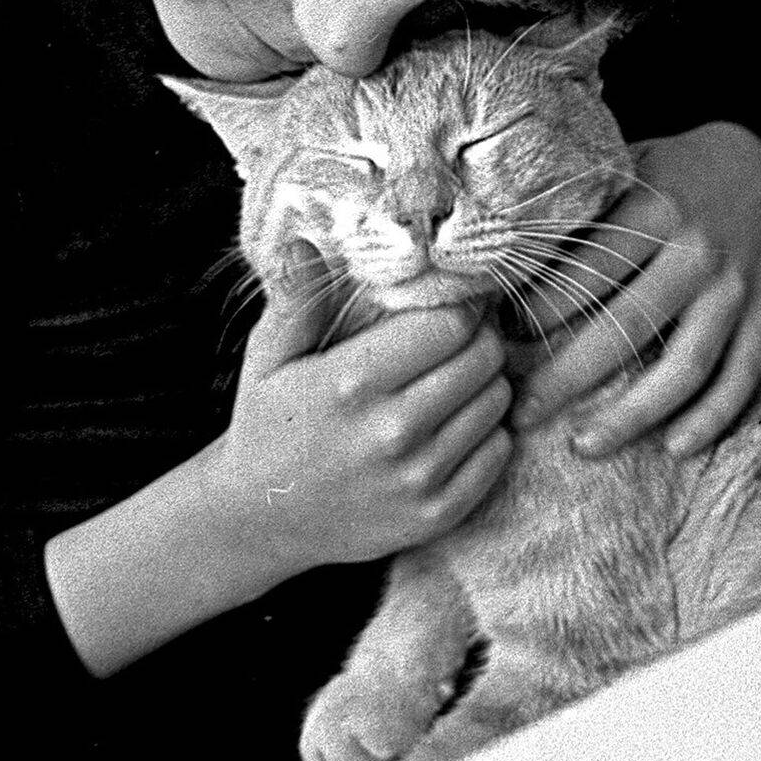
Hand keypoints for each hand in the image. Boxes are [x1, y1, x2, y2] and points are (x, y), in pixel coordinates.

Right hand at [216, 242, 512, 572]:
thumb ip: (297, 298)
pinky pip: (499, 453)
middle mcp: (392, 432)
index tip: (449, 301)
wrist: (260, 518)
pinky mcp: (436, 515)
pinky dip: (490, 430)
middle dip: (479, 336)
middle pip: (483, 359)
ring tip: (455, 375)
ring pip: (498, 403)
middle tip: (459, 334)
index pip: (448, 324)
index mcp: (353, 382)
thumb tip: (306, 241)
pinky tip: (457, 420)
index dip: (458, 304)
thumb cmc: (268, 422)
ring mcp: (418, 479)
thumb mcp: (269, 354)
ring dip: (487, 381)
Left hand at [512, 123, 760, 457]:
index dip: (542, 313)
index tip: (499, 345)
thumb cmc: (665, 172)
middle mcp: (698, 249)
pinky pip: (741, 376)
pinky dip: (711, 418)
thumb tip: (497, 251)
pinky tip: (674, 448)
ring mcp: (737, 286)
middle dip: (566, 377)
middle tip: (520, 413)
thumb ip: (580, 210)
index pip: (588, 271)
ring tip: (584, 445)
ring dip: (634, 415)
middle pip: (626, 327)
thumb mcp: (623, 171)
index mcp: (655, 207)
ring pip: (685, 366)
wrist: (756, 161)